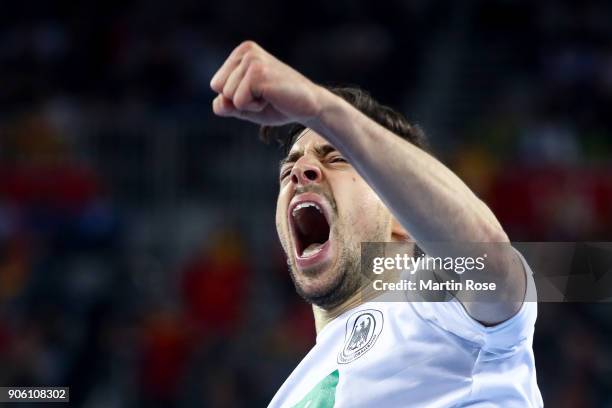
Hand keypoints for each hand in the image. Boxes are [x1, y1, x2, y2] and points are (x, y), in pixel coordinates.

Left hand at [210, 41, 325, 125]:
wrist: (309, 106)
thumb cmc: (277, 105)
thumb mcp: (245, 107)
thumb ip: (226, 105)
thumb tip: (219, 102)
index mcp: (242, 52)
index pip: (216, 84)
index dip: (234, 98)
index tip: (257, 93)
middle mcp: (246, 51)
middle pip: (219, 88)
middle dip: (239, 101)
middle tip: (264, 95)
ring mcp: (252, 60)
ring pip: (228, 96)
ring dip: (248, 104)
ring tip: (268, 95)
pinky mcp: (258, 73)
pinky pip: (239, 102)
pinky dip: (254, 107)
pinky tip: (271, 97)